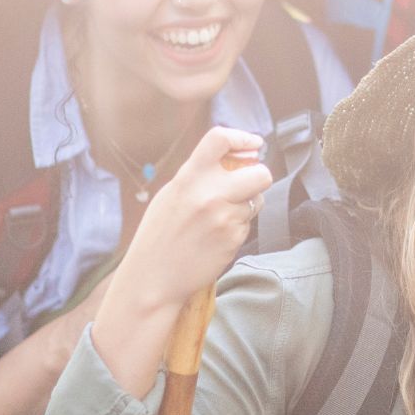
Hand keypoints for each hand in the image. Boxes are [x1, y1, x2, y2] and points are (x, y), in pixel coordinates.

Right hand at [104, 128, 272, 317]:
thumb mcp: (171, 195)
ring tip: (218, 219)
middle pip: (260, 173)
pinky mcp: (234, 239)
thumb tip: (235, 158)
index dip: (242, 137)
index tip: (252, 143)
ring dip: (245, 206)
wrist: (153, 277)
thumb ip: (200, 175)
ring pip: (257, 201)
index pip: (220, 139)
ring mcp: (225, 218)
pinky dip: (237, 228)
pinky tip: (215, 237)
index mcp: (189, 178)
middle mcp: (209, 194)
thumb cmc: (160, 235)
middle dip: (259, 177)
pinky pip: (249, 224)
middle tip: (247, 184)